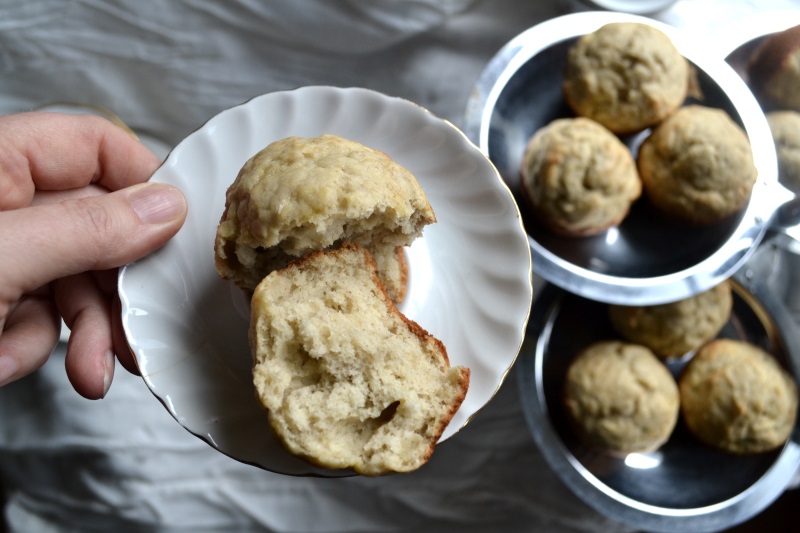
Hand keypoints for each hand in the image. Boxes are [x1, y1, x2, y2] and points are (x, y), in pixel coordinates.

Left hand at [0, 111, 186, 398]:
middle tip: (139, 329)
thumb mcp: (1, 258)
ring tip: (83, 374)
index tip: (183, 233)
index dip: (145, 183)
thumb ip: (88, 229)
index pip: (95, 146)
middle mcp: (3, 204)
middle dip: (116, 289)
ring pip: (74, 281)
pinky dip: (27, 347)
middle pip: (97, 228)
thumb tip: (168, 206)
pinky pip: (38, 317)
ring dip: (81, 333)